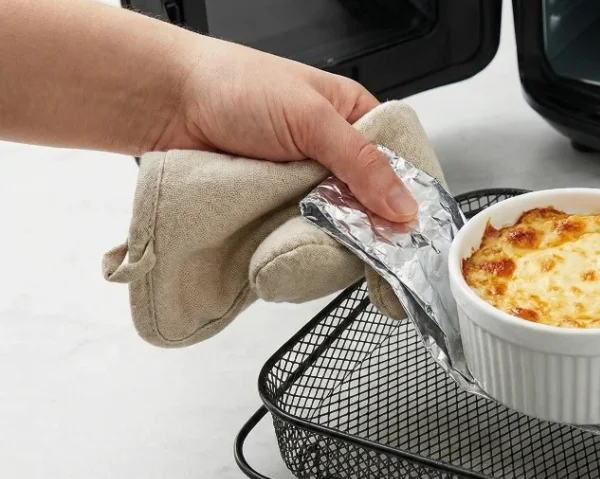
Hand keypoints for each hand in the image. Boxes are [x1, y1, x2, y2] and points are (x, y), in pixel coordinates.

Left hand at [153, 38, 417, 222]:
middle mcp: (332, 154)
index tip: (405, 228)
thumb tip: (403, 204)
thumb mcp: (312, 118)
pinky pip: (299, 237)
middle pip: (369, 204)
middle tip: (356, 236)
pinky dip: (296, 243)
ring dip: (325, 236)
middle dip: (361, 223)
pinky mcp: (275, 209)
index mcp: (353, 117)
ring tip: (311, 232)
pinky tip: (291, 242)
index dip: (404, 196)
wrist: (166, 104)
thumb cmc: (233, 86)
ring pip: (335, 227)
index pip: (398, 164)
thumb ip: (361, 164)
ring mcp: (304, 185)